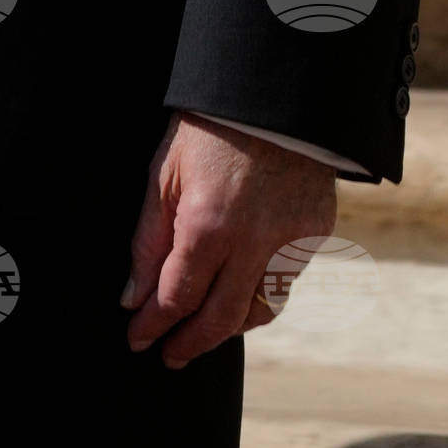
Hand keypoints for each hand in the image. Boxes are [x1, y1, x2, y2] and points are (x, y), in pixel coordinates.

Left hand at [123, 113, 336, 365]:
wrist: (271, 91)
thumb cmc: (208, 125)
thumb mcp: (164, 171)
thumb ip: (148, 238)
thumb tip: (133, 296)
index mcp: (207, 224)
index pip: (176, 297)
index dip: (153, 324)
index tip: (137, 339)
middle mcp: (252, 243)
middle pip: (219, 320)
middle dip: (189, 345)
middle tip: (168, 356)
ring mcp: (289, 243)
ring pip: (258, 311)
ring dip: (227, 329)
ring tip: (201, 333)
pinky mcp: (314, 235)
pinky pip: (285, 283)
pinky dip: (260, 299)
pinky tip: (240, 298)